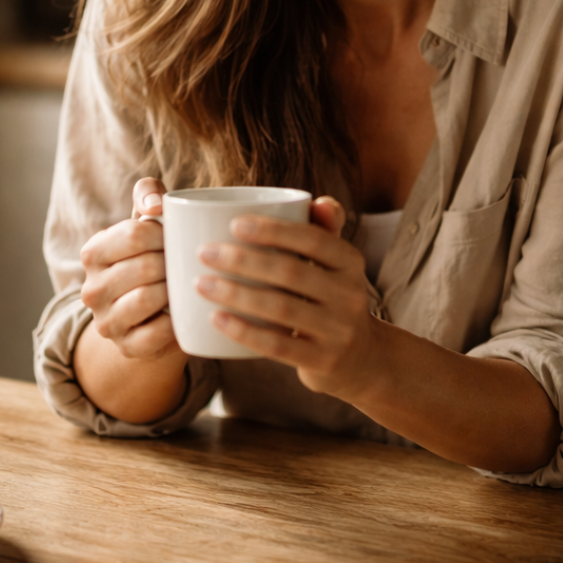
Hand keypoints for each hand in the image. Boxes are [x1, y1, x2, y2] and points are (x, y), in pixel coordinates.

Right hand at [79, 177, 187, 363]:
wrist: (152, 311)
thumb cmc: (153, 255)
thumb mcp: (147, 221)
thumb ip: (149, 194)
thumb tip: (156, 206)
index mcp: (93, 252)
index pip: (135, 234)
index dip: (165, 233)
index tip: (177, 237)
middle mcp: (91, 289)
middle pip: (145, 266)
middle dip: (173, 262)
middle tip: (189, 262)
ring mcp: (107, 322)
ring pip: (146, 299)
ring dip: (173, 289)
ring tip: (185, 283)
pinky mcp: (127, 348)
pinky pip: (156, 333)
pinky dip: (176, 321)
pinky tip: (183, 310)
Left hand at [195, 197, 380, 400]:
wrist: (361, 358)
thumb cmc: (332, 297)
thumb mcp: (336, 264)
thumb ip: (323, 230)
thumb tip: (319, 201)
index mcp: (350, 262)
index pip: (313, 239)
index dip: (274, 230)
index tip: (233, 224)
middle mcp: (350, 294)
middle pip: (290, 272)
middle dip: (242, 260)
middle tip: (204, 252)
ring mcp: (338, 331)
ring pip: (280, 309)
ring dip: (235, 294)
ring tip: (201, 283)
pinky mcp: (321, 361)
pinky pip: (277, 346)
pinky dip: (243, 331)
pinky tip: (215, 318)